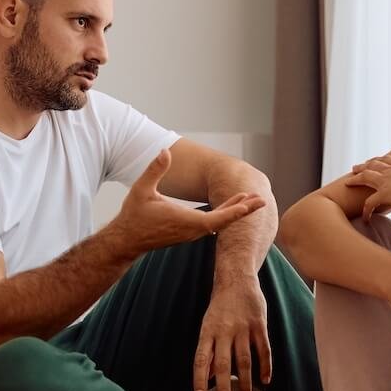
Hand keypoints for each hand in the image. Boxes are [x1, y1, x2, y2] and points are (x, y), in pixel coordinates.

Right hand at [110, 148, 263, 254]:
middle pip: (225, 221)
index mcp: (186, 222)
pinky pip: (214, 224)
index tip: (251, 204)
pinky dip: (226, 214)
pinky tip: (233, 207)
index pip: (217, 218)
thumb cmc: (134, 215)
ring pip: (220, 222)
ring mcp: (192, 233)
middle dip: (244, 210)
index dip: (235, 211)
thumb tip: (165, 151)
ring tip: (252, 199)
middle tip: (263, 200)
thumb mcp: (141, 190)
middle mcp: (193, 230)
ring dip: (236, 211)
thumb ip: (154, 170)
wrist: (127, 240)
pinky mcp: (189, 232)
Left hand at [192, 278, 271, 390]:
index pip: (201, 359)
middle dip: (224, 387)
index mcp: (207, 331)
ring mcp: (243, 328)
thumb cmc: (220, 306)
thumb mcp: (208, 324)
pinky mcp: (259, 325)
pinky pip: (263, 349)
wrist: (237, 279)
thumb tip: (208, 376)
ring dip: (245, 381)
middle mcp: (224, 331)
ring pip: (244, 360)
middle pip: (224, 364)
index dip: (200, 379)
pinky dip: (265, 366)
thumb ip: (209, 349)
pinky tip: (265, 380)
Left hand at [344, 156, 390, 221]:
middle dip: (363, 165)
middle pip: (372, 165)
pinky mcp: (383, 193)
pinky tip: (364, 217)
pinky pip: (369, 203)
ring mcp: (385, 181)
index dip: (378, 160)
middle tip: (355, 167)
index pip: (386, 160)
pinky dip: (366, 211)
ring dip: (355, 179)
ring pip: (365, 177)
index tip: (373, 161)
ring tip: (348, 182)